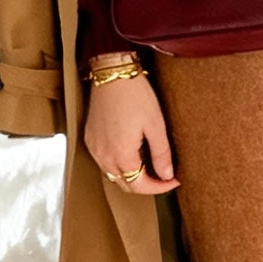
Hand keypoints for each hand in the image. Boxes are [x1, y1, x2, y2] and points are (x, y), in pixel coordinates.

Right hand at [82, 72, 178, 194]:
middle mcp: (103, 155)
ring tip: (149, 167)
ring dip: (131, 176)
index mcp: (121, 154)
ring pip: (112, 175)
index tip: (173, 181)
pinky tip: (130, 155)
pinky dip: (118, 165)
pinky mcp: (89, 138)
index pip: (139, 186)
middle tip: (163, 177)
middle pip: (124, 184)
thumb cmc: (135, 95)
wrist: (112, 73)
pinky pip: (103, 162)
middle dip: (145, 185)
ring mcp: (94, 147)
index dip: (158, 188)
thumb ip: (161, 154)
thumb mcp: (156, 125)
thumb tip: (166, 175)